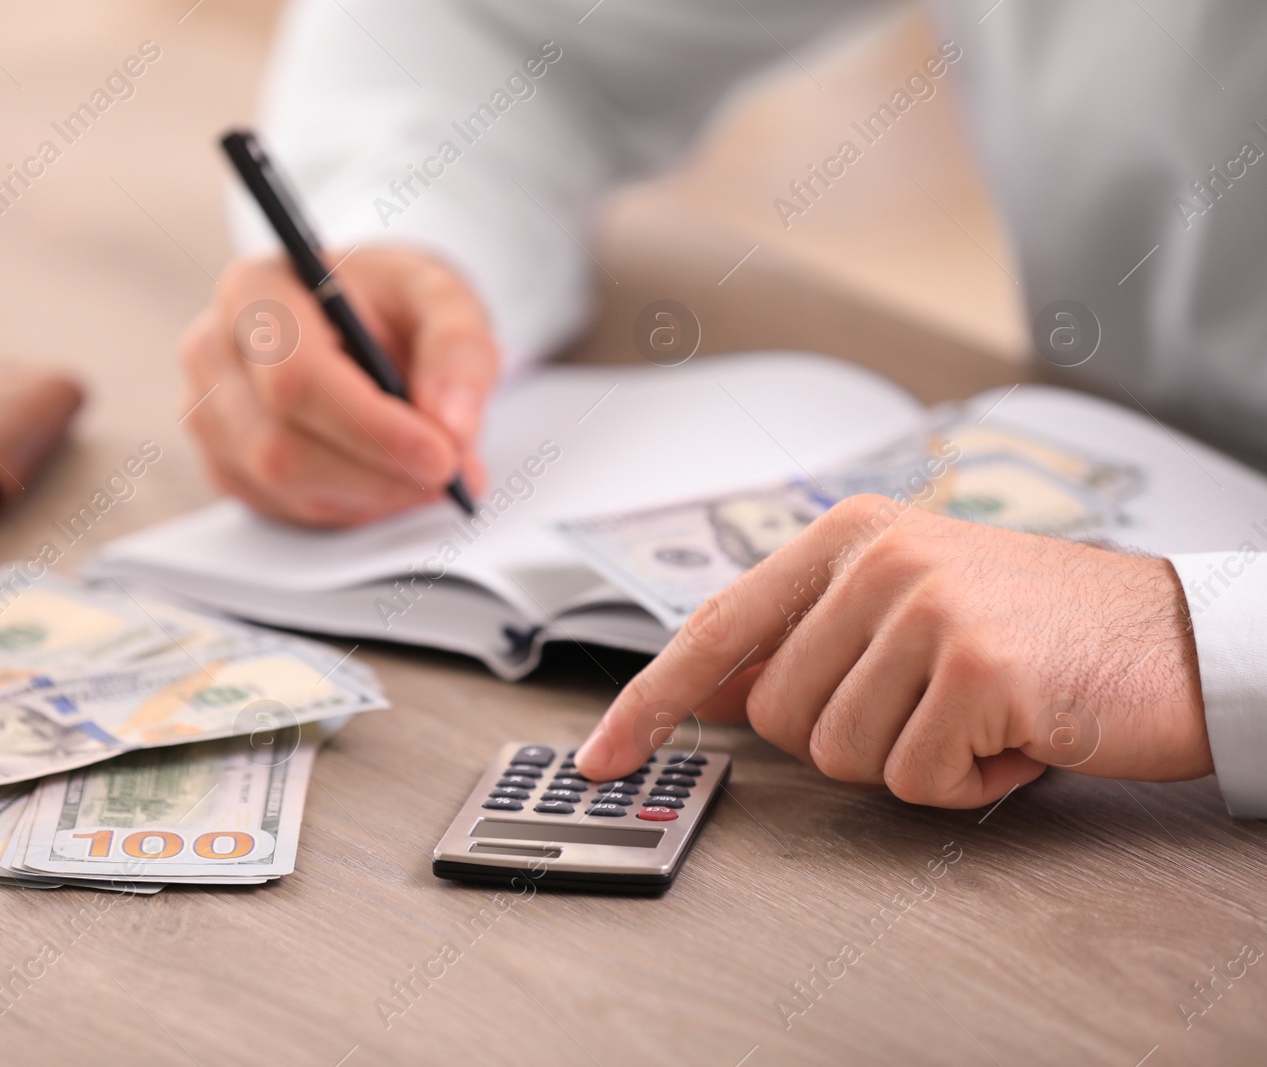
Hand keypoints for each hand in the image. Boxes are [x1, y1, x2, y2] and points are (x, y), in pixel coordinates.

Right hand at [179, 247, 498, 525]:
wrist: (364, 320)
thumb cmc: (394, 302)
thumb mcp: (443, 299)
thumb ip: (458, 350)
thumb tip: (451, 424)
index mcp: (255, 291)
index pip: (295, 378)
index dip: (370, 428)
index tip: (441, 455)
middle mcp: (214, 352)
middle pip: (281, 446)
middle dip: (378, 474)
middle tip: (453, 474)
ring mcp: (210, 414)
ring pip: (284, 487)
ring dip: (371, 495)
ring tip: (429, 471)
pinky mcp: (224, 464)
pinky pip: (285, 510)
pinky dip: (351, 507)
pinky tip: (386, 475)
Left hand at [575, 495, 1208, 806]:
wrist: (1181, 638)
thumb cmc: (1042, 629)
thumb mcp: (913, 601)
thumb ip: (815, 635)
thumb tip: (718, 693)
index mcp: (849, 535)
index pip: (718, 627)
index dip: (654, 700)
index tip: (608, 755)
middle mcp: (875, 560)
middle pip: (780, 717)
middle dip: (851, 738)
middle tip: (932, 703)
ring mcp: (923, 609)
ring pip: (842, 756)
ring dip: (915, 761)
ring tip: (979, 711)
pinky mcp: (973, 669)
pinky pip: (918, 781)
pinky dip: (969, 783)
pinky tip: (1015, 734)